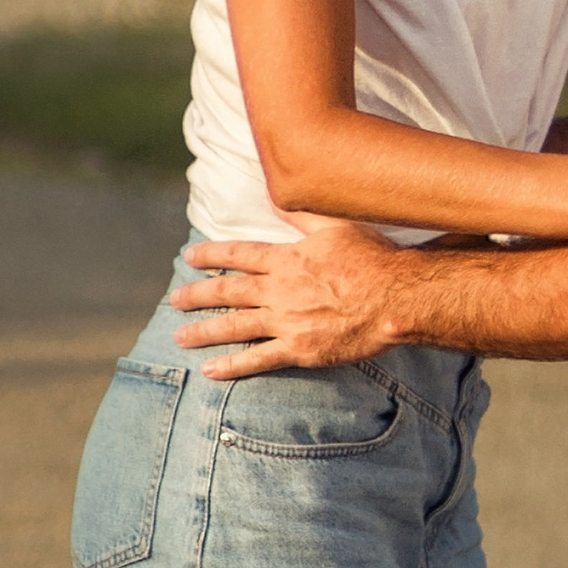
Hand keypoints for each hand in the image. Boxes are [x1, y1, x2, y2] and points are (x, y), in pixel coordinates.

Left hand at [173, 222, 402, 373]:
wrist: (394, 300)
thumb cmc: (371, 260)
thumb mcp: (335, 227)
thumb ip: (302, 216)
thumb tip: (276, 197)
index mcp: (285, 259)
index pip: (238, 255)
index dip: (211, 254)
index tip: (190, 256)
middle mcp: (278, 290)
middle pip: (228, 291)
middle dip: (197, 295)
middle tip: (174, 300)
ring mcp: (286, 322)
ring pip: (234, 326)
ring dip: (204, 331)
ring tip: (179, 336)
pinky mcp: (299, 349)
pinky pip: (258, 360)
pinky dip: (232, 366)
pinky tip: (210, 370)